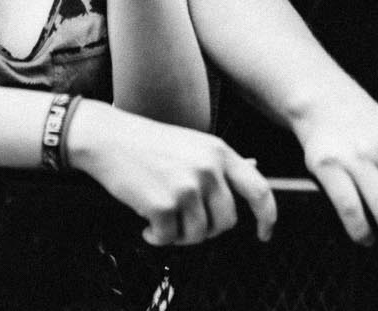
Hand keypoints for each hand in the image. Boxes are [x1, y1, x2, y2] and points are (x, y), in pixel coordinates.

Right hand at [66, 102, 276, 246]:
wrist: (110, 138)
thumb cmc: (152, 143)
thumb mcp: (195, 143)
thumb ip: (223, 161)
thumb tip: (255, 169)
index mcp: (220, 152)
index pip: (259, 190)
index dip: (267, 216)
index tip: (264, 233)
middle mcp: (208, 169)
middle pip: (227, 222)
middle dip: (208, 230)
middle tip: (186, 222)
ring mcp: (187, 187)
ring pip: (199, 235)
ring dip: (180, 235)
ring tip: (164, 220)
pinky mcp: (163, 204)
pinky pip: (169, 239)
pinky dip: (157, 238)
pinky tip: (147, 226)